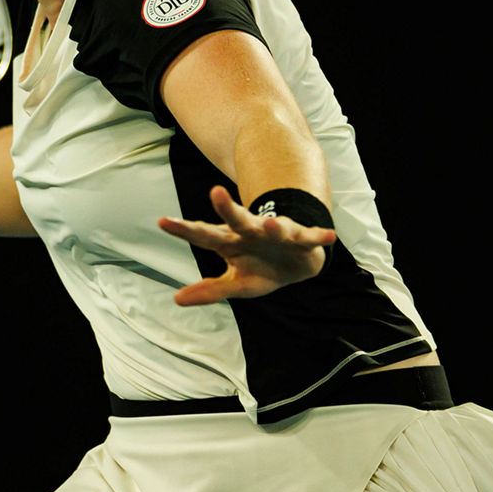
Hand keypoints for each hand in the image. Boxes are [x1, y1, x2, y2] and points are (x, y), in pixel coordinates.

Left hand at [158, 186, 336, 305]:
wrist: (296, 262)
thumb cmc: (260, 269)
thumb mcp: (236, 284)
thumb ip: (209, 290)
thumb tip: (176, 299)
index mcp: (230, 242)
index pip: (204, 233)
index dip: (184, 229)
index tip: (162, 221)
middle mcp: (251, 232)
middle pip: (237, 219)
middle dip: (227, 207)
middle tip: (215, 192)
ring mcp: (278, 233)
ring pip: (275, 227)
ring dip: (273, 226)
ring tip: (270, 223)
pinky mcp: (303, 239)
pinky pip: (312, 237)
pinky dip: (320, 236)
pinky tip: (329, 235)